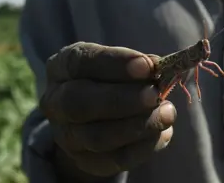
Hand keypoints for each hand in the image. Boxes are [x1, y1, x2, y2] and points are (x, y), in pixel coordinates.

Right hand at [39, 42, 175, 177]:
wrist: (97, 117)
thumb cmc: (113, 79)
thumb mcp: (120, 64)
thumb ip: (139, 65)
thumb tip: (162, 67)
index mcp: (62, 68)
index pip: (80, 62)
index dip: (114, 63)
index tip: (147, 65)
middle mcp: (56, 102)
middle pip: (80, 103)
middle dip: (123, 99)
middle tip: (155, 94)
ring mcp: (67, 135)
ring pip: (97, 137)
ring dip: (137, 126)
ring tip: (167, 113)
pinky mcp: (85, 161)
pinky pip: (115, 160)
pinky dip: (144, 147)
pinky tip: (163, 133)